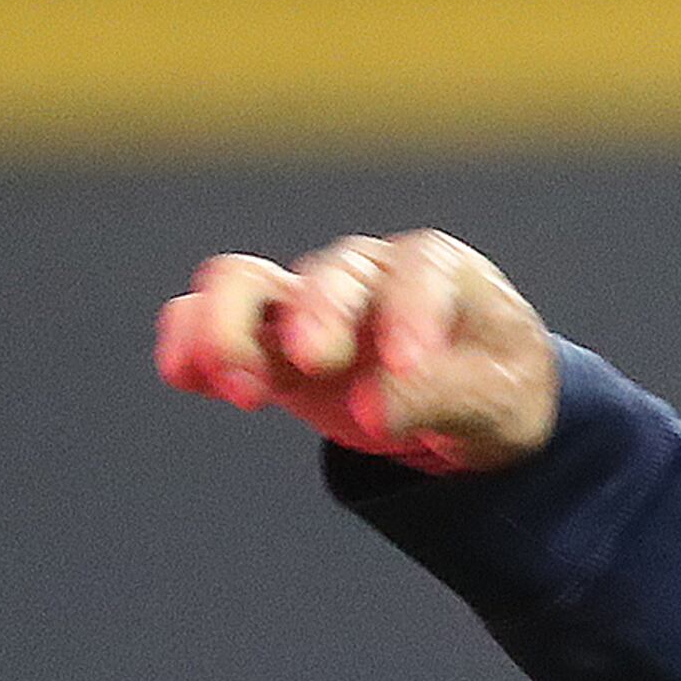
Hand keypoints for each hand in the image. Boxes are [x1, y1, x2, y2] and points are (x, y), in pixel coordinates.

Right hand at [154, 228, 557, 473]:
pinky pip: (209, 321)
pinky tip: (183, 376)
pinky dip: (190, 340)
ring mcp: (307, 303)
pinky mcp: (267, 340)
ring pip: (247, 284)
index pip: (419, 275)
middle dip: (319, 314)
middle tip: (315, 361)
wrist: (470, 400)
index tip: (410, 365)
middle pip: (328, 276)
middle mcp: (364, 274)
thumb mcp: (498, 400)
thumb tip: (368, 410)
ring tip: (240, 389)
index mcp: (436, 270)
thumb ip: (444, 397)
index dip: (410, 314)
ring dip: (231, 326)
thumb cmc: (495, 384)